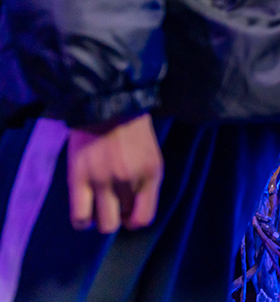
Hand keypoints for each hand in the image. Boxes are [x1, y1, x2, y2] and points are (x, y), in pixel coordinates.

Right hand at [67, 113, 162, 232]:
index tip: (127, 214)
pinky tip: (84, 210)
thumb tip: (133, 213)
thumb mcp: (150, 154)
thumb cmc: (132, 130)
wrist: (107, 104)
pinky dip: (81, 221)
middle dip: (118, 215)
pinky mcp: (79, 178)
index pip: (144, 218)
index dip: (134, 221)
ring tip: (97, 206)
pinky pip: (80, 217)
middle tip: (111, 203)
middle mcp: (129, 180)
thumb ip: (145, 182)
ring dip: (100, 218)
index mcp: (150, 173)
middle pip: (122, 220)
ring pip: (104, 224)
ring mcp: (103, 180)